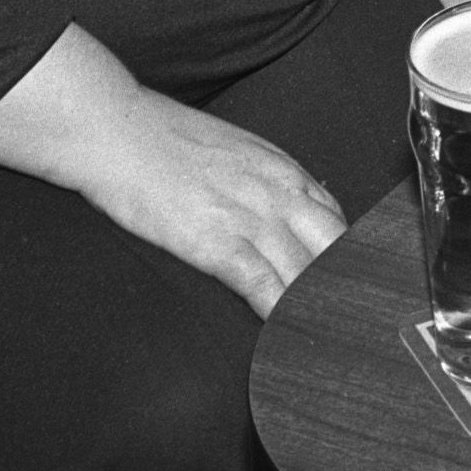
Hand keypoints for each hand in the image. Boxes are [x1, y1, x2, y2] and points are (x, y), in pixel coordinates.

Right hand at [80, 94, 348, 318]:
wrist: (117, 130)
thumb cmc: (168, 140)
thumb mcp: (237, 153)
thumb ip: (268, 183)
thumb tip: (287, 212)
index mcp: (286, 171)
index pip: (338, 223)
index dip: (347, 261)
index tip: (350, 289)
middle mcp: (279, 193)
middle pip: (335, 249)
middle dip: (346, 286)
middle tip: (353, 322)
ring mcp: (249, 218)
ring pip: (305, 271)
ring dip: (319, 307)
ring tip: (333, 340)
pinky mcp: (214, 241)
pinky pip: (261, 284)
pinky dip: (279, 312)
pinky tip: (287, 335)